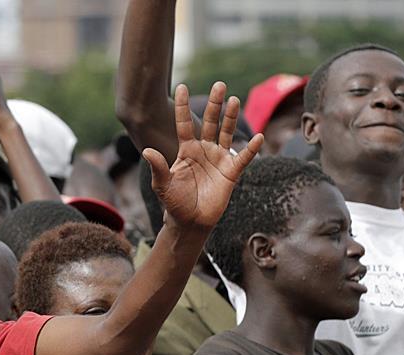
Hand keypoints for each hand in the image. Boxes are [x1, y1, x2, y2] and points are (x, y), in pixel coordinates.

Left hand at [142, 82, 262, 230]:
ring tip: (233, 99)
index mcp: (186, 150)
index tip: (182, 87)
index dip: (183, 107)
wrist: (190, 222)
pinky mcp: (230, 172)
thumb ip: (158, 167)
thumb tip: (145, 151)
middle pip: (210, 122)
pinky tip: (258, 137)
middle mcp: (203, 150)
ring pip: (225, 133)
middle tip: (219, 85)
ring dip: (230, 118)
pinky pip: (242, 158)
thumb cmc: (174, 203)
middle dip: (214, 104)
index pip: (184, 124)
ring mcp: (218, 159)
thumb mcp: (163, 184)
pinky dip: (250, 149)